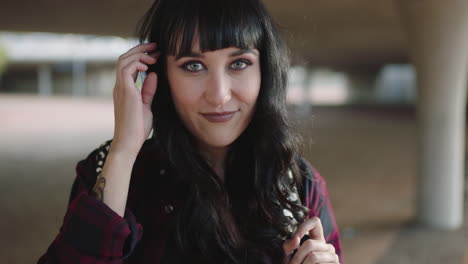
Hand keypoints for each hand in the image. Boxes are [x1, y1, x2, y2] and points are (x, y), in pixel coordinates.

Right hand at [110, 42, 159, 157]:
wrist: (129, 142)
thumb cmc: (138, 128)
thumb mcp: (147, 105)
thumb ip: (148, 90)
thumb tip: (153, 74)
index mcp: (125, 89)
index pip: (129, 65)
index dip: (141, 56)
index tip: (156, 54)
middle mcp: (120, 86)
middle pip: (124, 58)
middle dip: (140, 49)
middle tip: (155, 46)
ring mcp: (120, 88)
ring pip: (123, 60)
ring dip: (139, 54)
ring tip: (154, 55)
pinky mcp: (125, 91)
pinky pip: (126, 68)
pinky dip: (137, 62)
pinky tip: (149, 65)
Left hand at [282, 217, 338, 263]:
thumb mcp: (289, 257)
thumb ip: (288, 247)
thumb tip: (294, 239)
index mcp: (316, 239)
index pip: (315, 222)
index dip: (304, 226)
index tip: (295, 236)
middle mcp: (326, 246)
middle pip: (310, 243)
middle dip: (296, 256)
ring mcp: (333, 256)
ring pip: (313, 256)